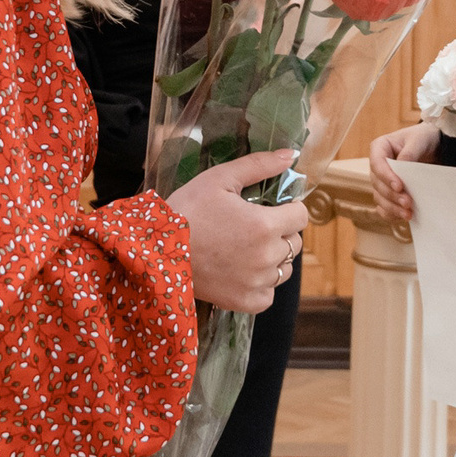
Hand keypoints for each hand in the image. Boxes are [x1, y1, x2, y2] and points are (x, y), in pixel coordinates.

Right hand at [165, 149, 308, 313]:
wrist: (155, 250)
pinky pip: (268, 295)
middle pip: (294, 243)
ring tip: (246, 250)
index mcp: (265, 225)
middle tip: (252, 227)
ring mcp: (256, 282)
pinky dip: (260, 285)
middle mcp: (266, 256)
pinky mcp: (244, 301)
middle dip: (281, 232)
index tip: (271, 208)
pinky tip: (242, 272)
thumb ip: (258, 165)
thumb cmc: (187, 210)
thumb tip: (291, 155)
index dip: (288, 208)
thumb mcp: (219, 179)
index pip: (300, 216)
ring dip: (273, 259)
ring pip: (284, 269)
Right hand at [364, 122, 440, 223]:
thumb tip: (401, 165)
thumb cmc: (423, 138)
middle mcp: (377, 166)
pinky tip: (403, 217)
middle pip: (378, 184)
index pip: (377, 164)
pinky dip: (391, 214)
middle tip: (408, 203)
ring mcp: (382, 181)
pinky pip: (384, 207)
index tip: (399, 186)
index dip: (386, 177)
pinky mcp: (389, 193)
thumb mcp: (420, 140)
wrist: (433, 147)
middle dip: (392, 195)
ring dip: (392, 208)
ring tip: (408, 214)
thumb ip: (410, 152)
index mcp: (379, 148)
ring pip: (380, 198)